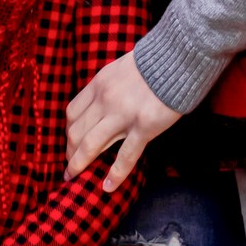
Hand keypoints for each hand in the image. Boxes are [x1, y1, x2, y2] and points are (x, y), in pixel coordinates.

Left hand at [64, 51, 177, 191]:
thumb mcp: (118, 69)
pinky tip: (108, 187)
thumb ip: (106, 87)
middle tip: (70, 167)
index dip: (67, 133)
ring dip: (79, 164)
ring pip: (91, 145)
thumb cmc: (152, 63)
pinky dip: (115, 174)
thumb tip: (98, 105)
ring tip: (75, 178)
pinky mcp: (144, 126)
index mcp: (98, 84)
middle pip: (76, 132)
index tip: (69, 144)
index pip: (72, 113)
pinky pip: (125, 155)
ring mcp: (123, 114)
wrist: (177, 58)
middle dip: (70, 153)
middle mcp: (105, 100)